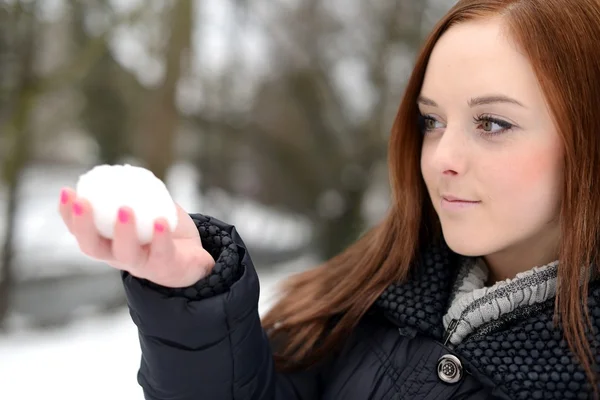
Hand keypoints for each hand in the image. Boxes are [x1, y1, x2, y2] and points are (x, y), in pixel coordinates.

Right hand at [58, 187, 215, 287]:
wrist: (192, 259)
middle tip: (82, 202)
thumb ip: (133, 195)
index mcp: (109, 243)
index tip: (66, 191)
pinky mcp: (166, 268)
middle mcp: (119, 257)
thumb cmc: (163, 232)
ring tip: (124, 209)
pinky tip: (161, 220)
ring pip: (126, 254)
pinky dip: (161, 236)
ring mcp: (142, 265)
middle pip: (93, 247)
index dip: (68, 214)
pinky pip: (162, 253)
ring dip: (123, 232)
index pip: (81, 232)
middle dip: (84, 225)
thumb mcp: (146, 212)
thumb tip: (121, 172)